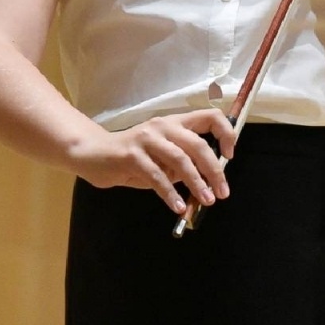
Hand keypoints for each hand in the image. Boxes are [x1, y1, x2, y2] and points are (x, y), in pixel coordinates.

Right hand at [69, 110, 235, 214]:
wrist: (93, 153)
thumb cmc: (133, 156)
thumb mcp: (162, 156)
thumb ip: (182, 164)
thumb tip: (208, 181)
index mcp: (175, 123)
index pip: (210, 117)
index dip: (225, 134)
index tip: (230, 156)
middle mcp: (163, 126)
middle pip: (198, 144)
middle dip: (214, 170)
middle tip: (222, 192)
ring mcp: (147, 138)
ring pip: (180, 160)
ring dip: (196, 183)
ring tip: (206, 200)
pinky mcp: (131, 155)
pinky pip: (157, 176)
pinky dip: (170, 193)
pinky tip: (178, 206)